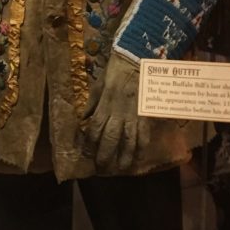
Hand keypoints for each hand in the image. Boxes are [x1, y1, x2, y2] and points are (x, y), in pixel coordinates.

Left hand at [83, 51, 149, 171]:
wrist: (136, 61)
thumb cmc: (115, 73)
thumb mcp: (97, 87)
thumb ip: (91, 105)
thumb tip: (83, 120)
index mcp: (104, 106)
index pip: (94, 130)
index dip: (89, 144)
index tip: (86, 154)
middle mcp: (117, 114)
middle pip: (110, 140)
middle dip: (105, 156)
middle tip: (102, 168)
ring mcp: (133, 116)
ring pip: (128, 142)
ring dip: (124, 157)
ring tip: (121, 168)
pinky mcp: (146, 115)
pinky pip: (144, 135)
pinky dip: (142, 148)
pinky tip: (139, 158)